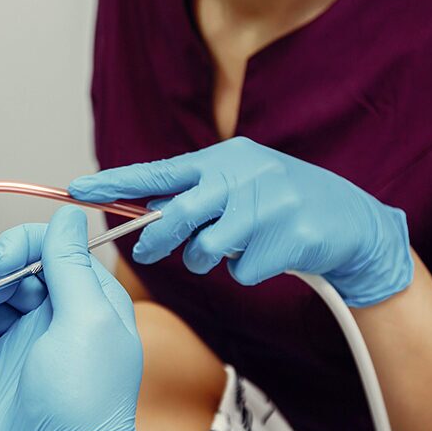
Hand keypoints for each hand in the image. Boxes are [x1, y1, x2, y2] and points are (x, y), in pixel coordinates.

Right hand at [0, 206, 159, 430]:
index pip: (49, 246)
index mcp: (89, 297)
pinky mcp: (1, 360)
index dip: (18, 249)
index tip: (0, 268)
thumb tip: (71, 214)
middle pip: (12, 268)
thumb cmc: (84, 403)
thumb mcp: (86, 322)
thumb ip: (72, 266)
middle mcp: (59, 311)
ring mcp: (28, 336)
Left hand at [69, 137, 413, 306]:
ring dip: (209, 260)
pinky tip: (269, 256)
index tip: (79, 189)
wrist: (352, 222)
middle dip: (156, 238)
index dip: (116, 182)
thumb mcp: (241, 184)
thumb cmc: (283, 204)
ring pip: (207, 249)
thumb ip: (197, 194)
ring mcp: (269, 206)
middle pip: (178, 214)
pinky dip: (248, 271)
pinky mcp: (289, 238)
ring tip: (232, 250)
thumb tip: (145, 213)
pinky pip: (243, 270)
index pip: (160, 172)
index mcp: (225, 159)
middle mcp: (244, 175)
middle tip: (146, 252)